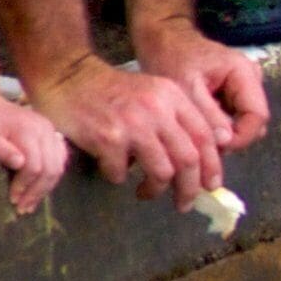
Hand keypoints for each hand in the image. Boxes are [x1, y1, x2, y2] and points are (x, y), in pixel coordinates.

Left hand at [0, 95, 69, 213]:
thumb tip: (19, 164)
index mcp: (27, 129)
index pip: (35, 165)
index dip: (25, 186)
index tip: (12, 199)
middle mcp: (44, 129)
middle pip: (51, 168)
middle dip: (37, 191)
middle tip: (22, 208)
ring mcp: (49, 130)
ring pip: (58, 165)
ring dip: (46, 187)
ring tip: (30, 203)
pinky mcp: (49, 134)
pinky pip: (59, 159)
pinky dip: (51, 175)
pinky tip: (39, 187)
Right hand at [28, 53, 230, 204]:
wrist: (69, 77)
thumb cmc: (113, 91)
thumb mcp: (153, 93)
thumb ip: (177, 119)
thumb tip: (199, 161)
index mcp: (173, 96)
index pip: (205, 137)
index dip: (212, 166)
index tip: (211, 186)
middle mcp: (157, 109)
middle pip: (188, 160)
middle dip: (189, 188)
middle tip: (184, 203)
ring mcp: (133, 124)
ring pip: (162, 172)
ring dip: (155, 189)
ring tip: (146, 192)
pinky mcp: (108, 138)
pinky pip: (122, 173)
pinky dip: (119, 177)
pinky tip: (113, 170)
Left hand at [138, 22, 269, 151]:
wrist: (162, 40)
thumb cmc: (172, 57)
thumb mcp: (187, 87)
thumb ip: (209, 114)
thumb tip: (227, 142)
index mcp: (244, 73)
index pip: (258, 116)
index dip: (242, 137)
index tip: (216, 148)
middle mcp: (251, 80)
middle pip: (253, 121)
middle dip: (231, 138)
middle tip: (202, 143)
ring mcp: (243, 87)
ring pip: (243, 123)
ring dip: (223, 134)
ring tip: (196, 133)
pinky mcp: (233, 94)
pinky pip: (233, 118)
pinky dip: (217, 127)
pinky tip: (197, 125)